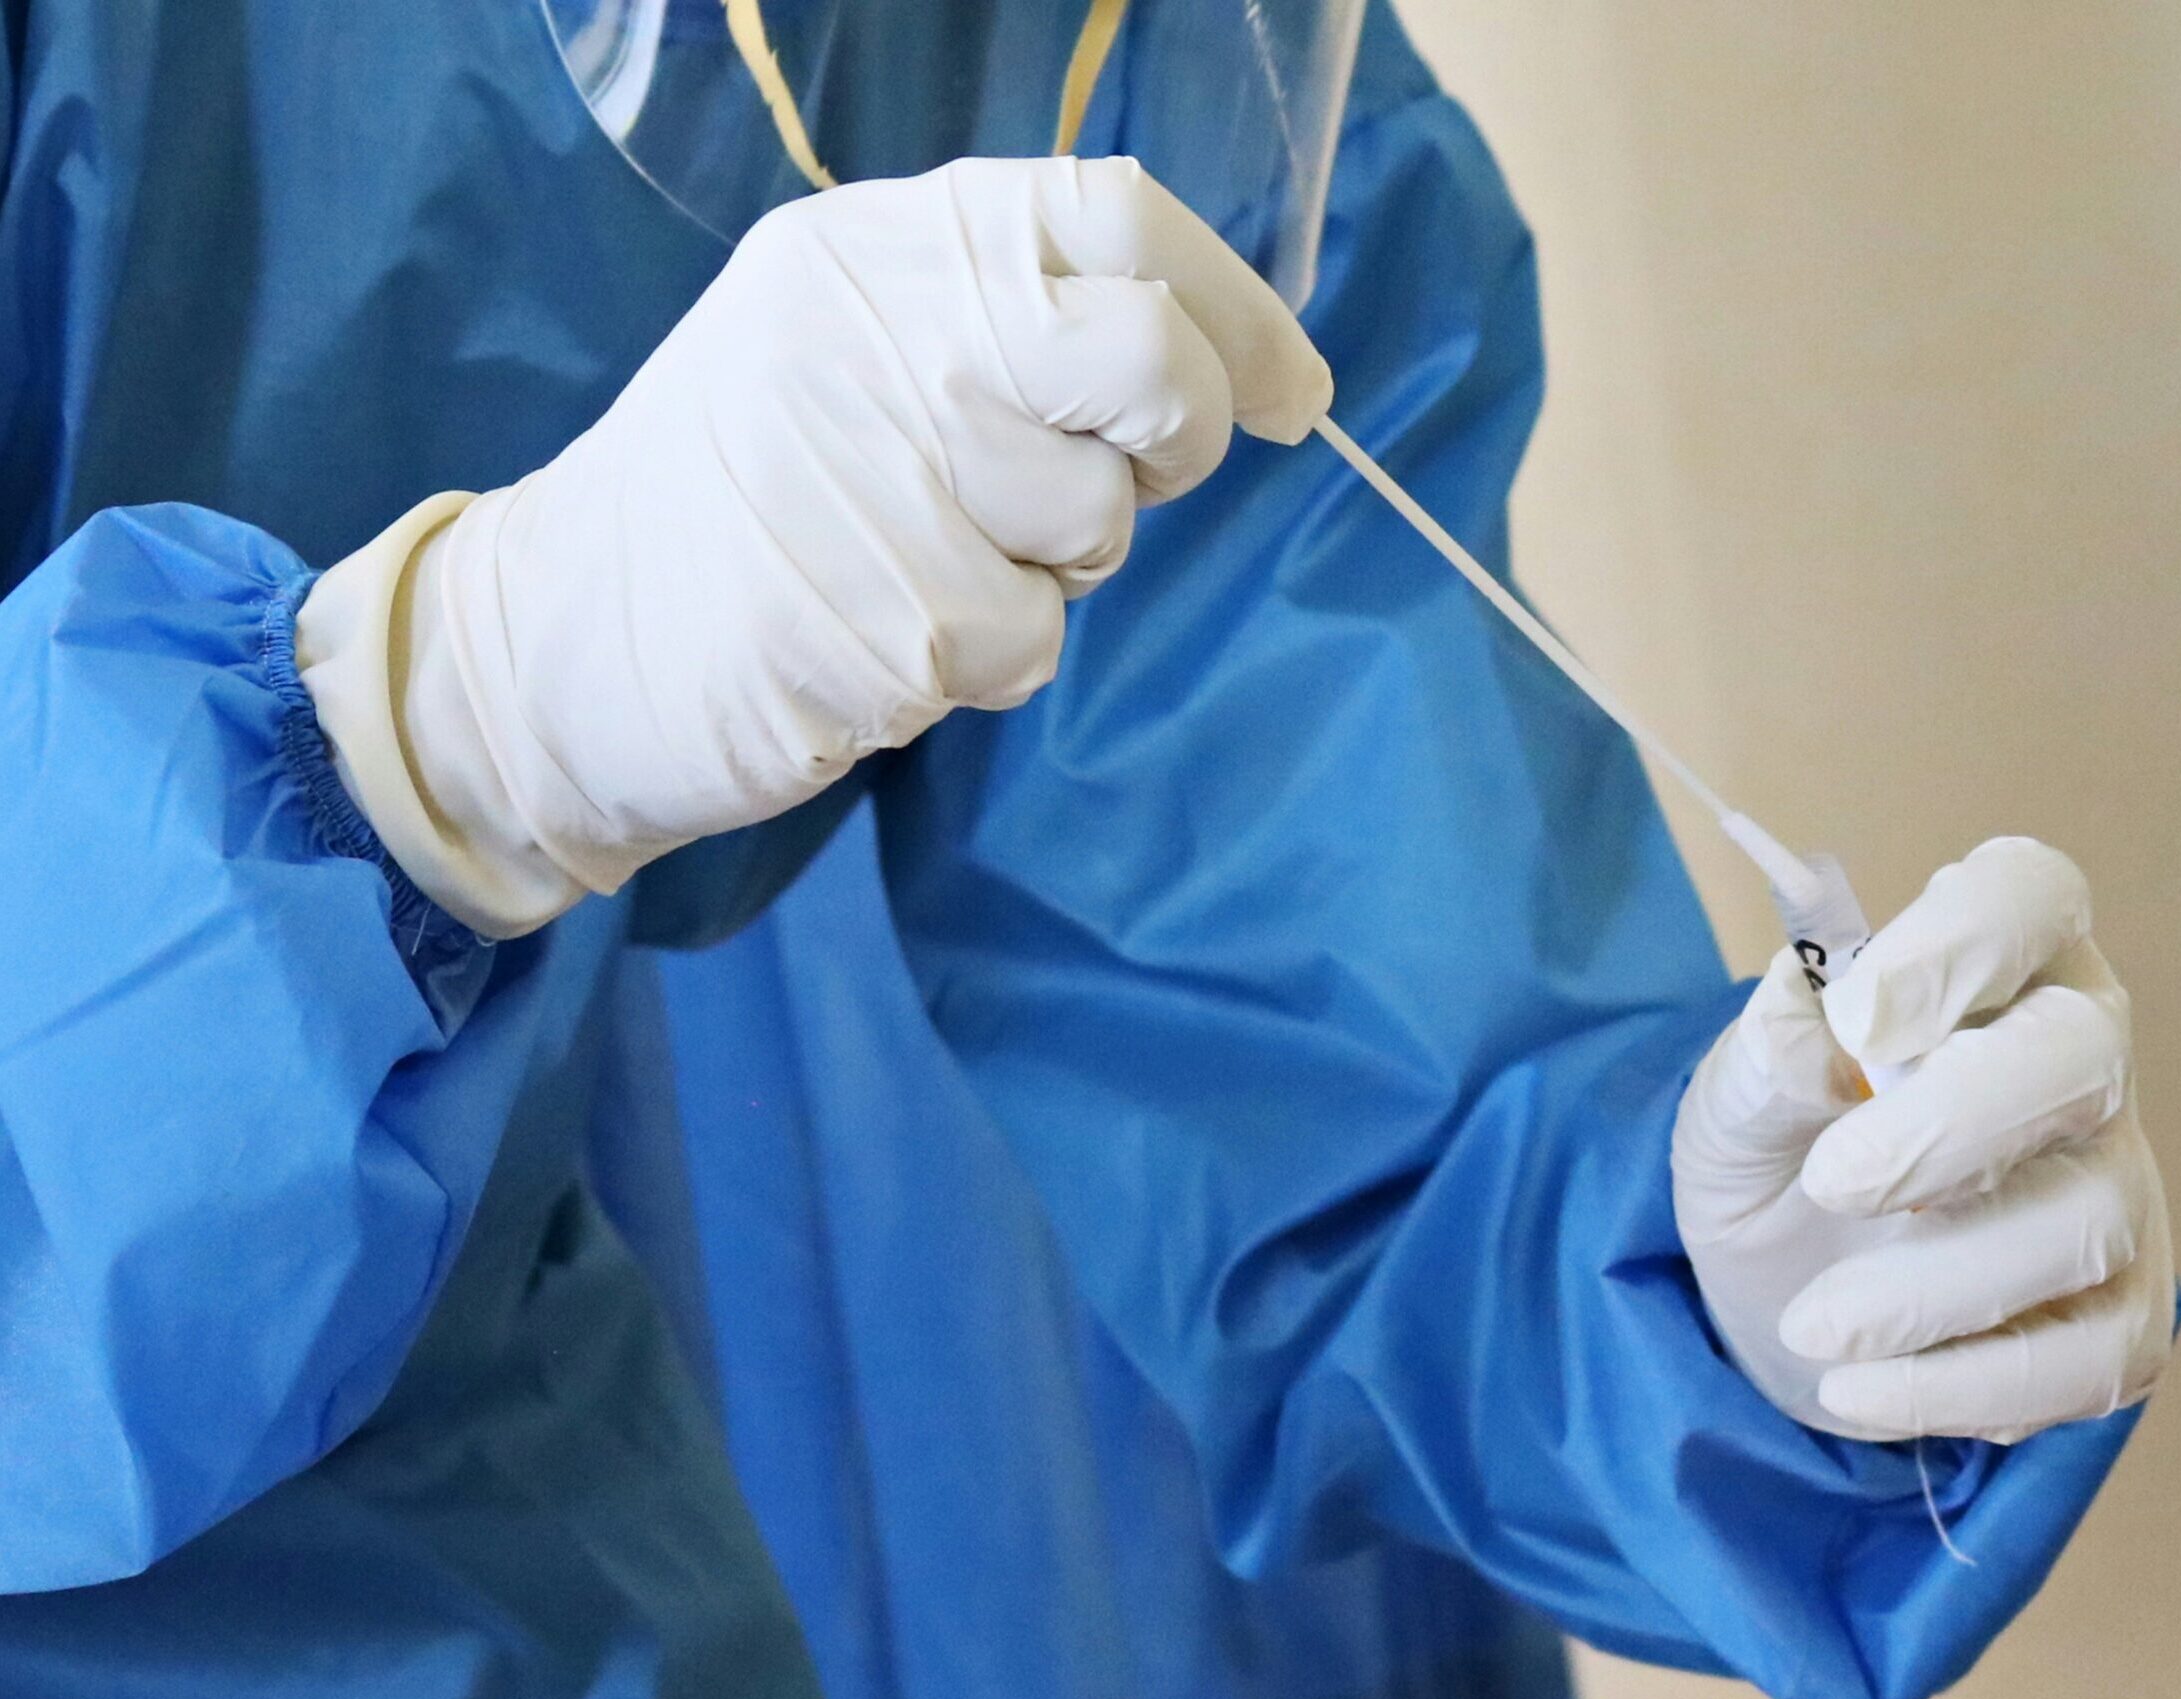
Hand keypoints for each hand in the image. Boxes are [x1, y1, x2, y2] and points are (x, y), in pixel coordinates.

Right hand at [306, 155, 1328, 933]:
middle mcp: (883, 333)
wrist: (549, 644)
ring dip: (1049, 569)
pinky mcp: (880, 615)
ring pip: (1095, 522)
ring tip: (923, 564)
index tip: (1288, 394)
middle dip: (1180, 433)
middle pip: (1143, 357)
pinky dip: (984, 659)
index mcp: (878, 248)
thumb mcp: (838, 350)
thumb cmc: (730, 502)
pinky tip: (880, 639)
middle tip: (1135, 483)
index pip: (1118, 215)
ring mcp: (878, 473)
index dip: (1238, 308)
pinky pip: (1026, 640)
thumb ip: (997, 326)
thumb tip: (1203, 364)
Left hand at [1673, 838, 2174, 1442]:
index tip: (1864, 1016)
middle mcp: (2075, 1056)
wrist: (1775, 1283)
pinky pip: (2092, 1357)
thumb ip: (1766, 1054)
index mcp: (1988, 962)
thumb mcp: (1730, 1096)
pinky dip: (1967, 1388)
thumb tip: (1813, 1026)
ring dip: (1932, 1288)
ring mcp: (2113, 1183)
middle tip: (1831, 1185)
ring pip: (2084, 1220)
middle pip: (2080, 1055)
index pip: (2026, 894)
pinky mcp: (2120, 1310)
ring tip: (1812, 1328)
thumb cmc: (1775, 1144)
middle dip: (1951, 1125)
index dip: (1965, 940)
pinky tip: (1861, 1391)